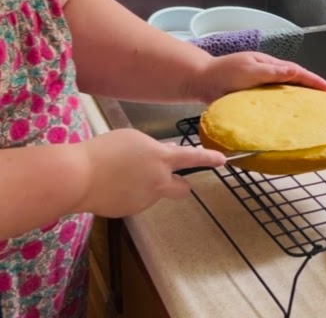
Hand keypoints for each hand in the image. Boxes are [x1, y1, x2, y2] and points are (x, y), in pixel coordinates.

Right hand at [76, 129, 225, 217]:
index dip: (210, 159)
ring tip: (119, 177)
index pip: (193, 157)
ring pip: (154, 193)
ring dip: (145, 187)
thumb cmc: (103, 151)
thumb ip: (153, 148)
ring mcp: (146, 199)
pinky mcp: (131, 211)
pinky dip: (127, 195)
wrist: (78, 177)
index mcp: (161, 158)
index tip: (223, 161)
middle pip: (183, 188)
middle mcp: (160, 180)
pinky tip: (111, 187)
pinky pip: (134, 201)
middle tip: (167, 179)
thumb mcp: (132, 139)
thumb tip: (164, 154)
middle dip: (180, 185)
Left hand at [191, 52, 325, 102]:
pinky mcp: (255, 97)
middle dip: (314, 89)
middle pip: (297, 81)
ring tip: (316, 109)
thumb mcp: (249, 69)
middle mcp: (269, 74)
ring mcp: (262, 85)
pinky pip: (275, 102)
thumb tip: (295, 71)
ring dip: (302, 98)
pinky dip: (286, 107)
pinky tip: (291, 117)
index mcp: (270, 65)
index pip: (299, 73)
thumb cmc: (223, 73)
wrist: (200, 81)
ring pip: (287, 91)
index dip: (316, 82)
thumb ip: (272, 71)